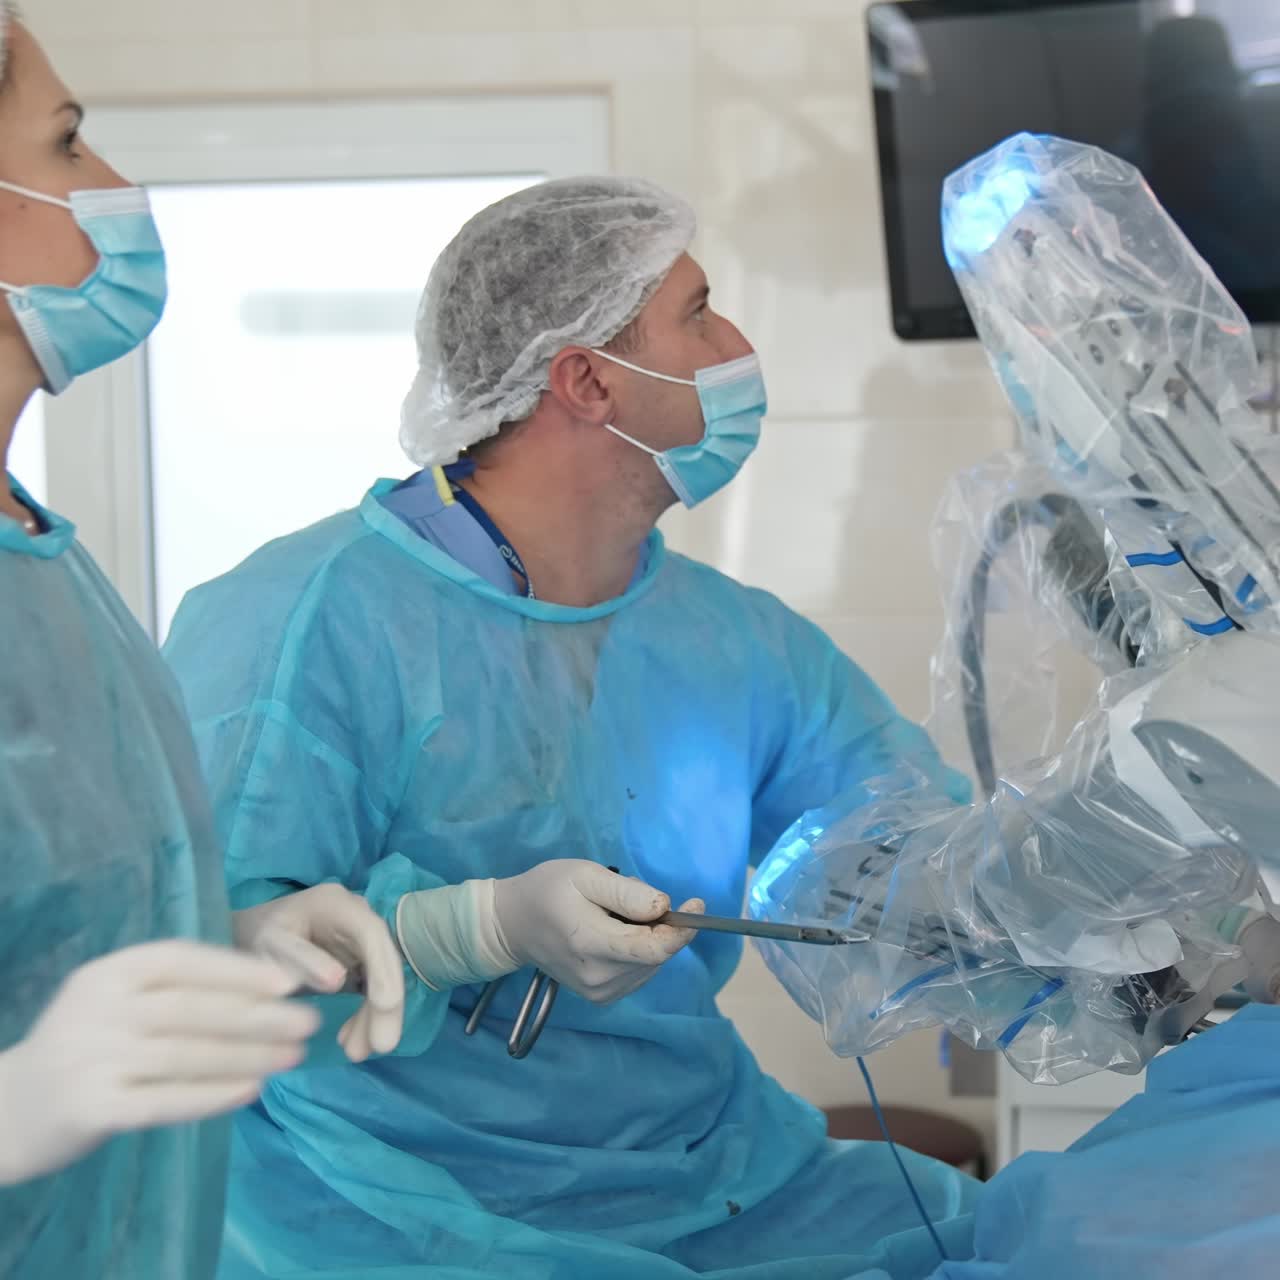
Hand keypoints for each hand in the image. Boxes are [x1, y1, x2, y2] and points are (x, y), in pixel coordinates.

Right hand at [0, 940, 317, 1185]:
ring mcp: (91, 1057)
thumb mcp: (118, 1002)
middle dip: (258, 1016)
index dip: (239, 971)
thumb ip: (176, 991)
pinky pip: (163, 1100)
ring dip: (248, 1056)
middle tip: (308, 1024)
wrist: (9, 1109)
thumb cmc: (87, 1046)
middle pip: (192, 1008)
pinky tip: (250, 1091)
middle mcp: (98, 1008)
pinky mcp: (88, 1107)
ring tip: (292, 1058)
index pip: (183, 961)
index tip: (289, 983)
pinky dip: (211, 1096)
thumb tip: (268, 990)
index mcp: (110, 972)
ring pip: (185, 1054)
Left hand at [232, 884, 404, 1061]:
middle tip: (380, 1046)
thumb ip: (299, 959)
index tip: (385, 1005)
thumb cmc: (261, 935)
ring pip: (384, 977)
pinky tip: (352, 1039)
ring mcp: (365, 938)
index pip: (371, 933)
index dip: (383, 967)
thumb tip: (336, 982)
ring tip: (358, 1052)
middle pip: (384, 959)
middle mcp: (360, 916)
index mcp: (336, 904)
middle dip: (385, 1005)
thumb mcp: (269, 945)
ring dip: (376, 1017)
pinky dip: (366, 1015)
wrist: (262, 929)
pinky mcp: (364, 959)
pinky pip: (374, 987)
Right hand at [492, 860, 703, 1002]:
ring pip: (651, 963)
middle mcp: (599, 978)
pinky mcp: (601, 997)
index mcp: (593, 944)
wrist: (513, 924)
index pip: (654, 949)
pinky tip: (614, 933)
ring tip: (615, 914)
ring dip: (648, 937)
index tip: (697, 903)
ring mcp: (599, 992)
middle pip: (656, 954)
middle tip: (631, 898)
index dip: (682, 928)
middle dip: (659, 924)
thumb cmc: (549, 890)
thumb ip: (626, 892)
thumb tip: (663, 907)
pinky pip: (639, 971)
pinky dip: (638, 950)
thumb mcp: (586, 875)